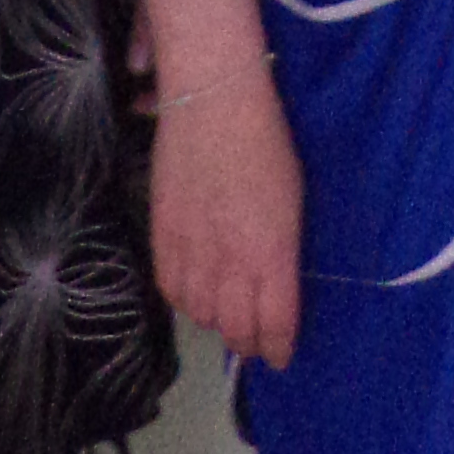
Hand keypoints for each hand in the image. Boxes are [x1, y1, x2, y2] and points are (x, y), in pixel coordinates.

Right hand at [150, 64, 303, 369]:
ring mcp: (192, 248)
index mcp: (272, 251)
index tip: (281, 353)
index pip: (275, 323)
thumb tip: (275, 284)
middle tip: (255, 338)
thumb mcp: (292, 200)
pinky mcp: (162, 234)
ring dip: (216, 320)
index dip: (278, 346)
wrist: (214, 100)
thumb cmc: (266, 141)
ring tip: (225, 311)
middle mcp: (231, 260)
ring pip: (200, 314)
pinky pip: (169, 288)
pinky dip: (184, 299)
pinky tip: (195, 291)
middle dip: (248, 341)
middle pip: (235, 329)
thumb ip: (282, 250)